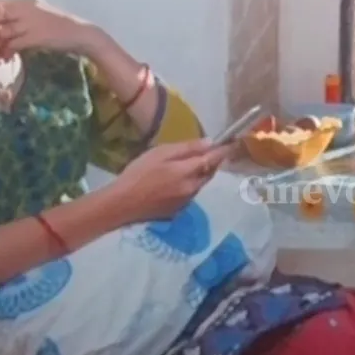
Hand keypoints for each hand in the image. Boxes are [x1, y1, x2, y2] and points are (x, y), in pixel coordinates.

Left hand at [0, 0, 102, 58]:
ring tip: (0, 51)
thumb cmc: (61, 25)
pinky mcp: (35, 36)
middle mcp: (27, 8)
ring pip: (3, 30)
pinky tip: (8, 56)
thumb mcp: (40, 14)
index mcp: (27, 1)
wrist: (81, 34)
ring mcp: (31, 22)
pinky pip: (13, 43)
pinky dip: (7, 51)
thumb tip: (1, 23)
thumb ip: (22, 14)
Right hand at [105, 140, 231, 223]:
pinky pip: (189, 194)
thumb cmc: (138, 174)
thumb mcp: (161, 154)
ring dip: (199, 174)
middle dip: (211, 162)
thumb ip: (187, 148)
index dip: (225, 151)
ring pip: (200, 184)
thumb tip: (210, 143)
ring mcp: (186, 202)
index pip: (214, 159)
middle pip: (209, 173)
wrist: (121, 204)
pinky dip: (188, 185)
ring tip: (186, 166)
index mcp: (189, 173)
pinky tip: (173, 183)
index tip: (233, 143)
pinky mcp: (178, 211)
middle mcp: (193, 189)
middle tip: (207, 152)